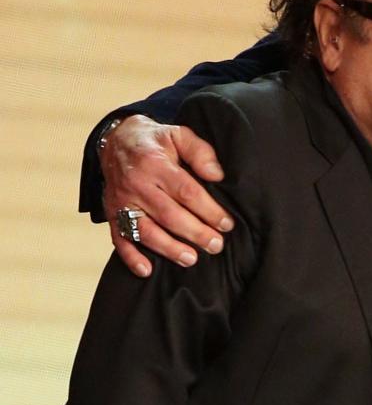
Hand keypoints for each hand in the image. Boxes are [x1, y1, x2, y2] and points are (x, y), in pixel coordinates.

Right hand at [101, 115, 231, 276]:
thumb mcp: (179, 134)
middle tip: (216, 246)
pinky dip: (131, 257)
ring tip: (191, 259)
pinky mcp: (112, 213)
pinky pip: (119, 238)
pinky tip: (147, 270)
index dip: (209, 210)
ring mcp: (122, 201)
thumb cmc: (155, 141)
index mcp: (156, 164)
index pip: (187, 192)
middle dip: (195, 233)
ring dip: (168, 248)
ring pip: (145, 230)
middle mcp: (137, 185)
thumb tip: (217, 175)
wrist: (115, 140)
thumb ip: (200, 152)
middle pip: (169, 215)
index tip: (227, 224)